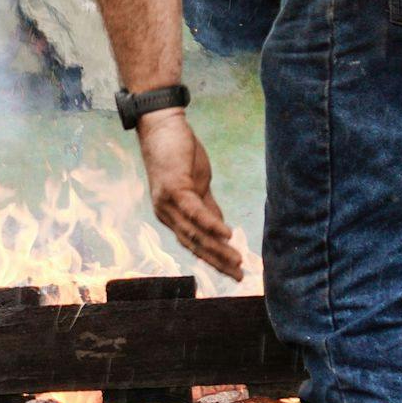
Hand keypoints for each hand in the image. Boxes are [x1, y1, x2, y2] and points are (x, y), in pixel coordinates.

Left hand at [134, 110, 250, 283]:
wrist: (161, 126)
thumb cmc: (178, 154)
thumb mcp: (198, 186)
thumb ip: (208, 208)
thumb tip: (221, 231)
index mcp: (172, 216)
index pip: (195, 244)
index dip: (214, 260)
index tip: (234, 273)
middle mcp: (166, 214)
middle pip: (194, 245)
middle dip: (218, 262)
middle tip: (240, 276)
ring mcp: (168, 203)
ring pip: (194, 233)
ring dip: (217, 248)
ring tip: (237, 260)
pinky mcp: (174, 189)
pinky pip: (194, 212)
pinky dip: (211, 224)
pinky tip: (226, 234)